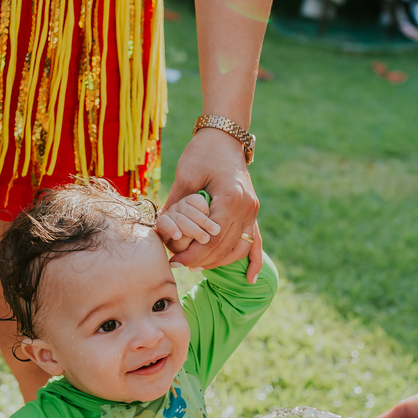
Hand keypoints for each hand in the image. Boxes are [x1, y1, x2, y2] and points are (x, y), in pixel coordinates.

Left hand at [164, 129, 261, 281]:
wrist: (225, 137)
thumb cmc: (202, 152)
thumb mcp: (185, 176)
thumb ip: (176, 205)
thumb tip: (161, 231)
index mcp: (230, 199)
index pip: (211, 240)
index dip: (191, 254)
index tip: (173, 261)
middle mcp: (246, 208)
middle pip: (224, 247)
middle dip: (200, 260)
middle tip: (179, 265)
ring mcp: (253, 211)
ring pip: (238, 248)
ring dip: (218, 261)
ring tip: (197, 266)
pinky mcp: (253, 211)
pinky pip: (256, 241)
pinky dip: (254, 261)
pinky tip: (250, 280)